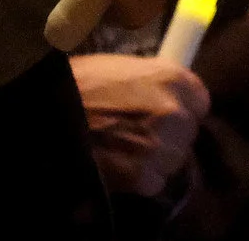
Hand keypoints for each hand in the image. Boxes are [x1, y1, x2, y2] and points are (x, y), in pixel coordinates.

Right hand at [71, 54, 208, 198]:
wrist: (48, 113)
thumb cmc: (78, 83)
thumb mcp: (120, 67)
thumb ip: (152, 82)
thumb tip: (164, 93)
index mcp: (172, 79)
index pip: (199, 100)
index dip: (180, 105)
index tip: (164, 108)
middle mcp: (176, 114)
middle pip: (186, 131)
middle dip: (167, 132)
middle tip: (136, 129)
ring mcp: (162, 149)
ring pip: (172, 159)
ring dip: (154, 156)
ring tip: (122, 148)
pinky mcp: (146, 178)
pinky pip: (154, 181)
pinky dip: (139, 177)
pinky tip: (116, 163)